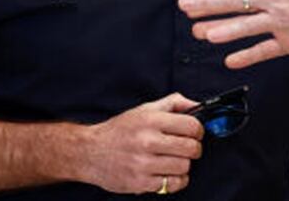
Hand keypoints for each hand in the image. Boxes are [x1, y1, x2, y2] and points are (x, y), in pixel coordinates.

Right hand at [80, 93, 202, 193]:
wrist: (90, 152)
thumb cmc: (120, 130)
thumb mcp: (145, 109)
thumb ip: (173, 103)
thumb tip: (197, 105)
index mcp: (151, 120)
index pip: (192, 126)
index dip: (199, 130)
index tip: (195, 134)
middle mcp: (147, 141)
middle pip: (191, 148)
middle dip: (194, 148)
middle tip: (187, 148)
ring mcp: (143, 164)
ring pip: (184, 167)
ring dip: (184, 164)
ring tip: (175, 160)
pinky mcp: (140, 182)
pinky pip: (172, 184)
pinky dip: (177, 180)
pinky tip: (169, 173)